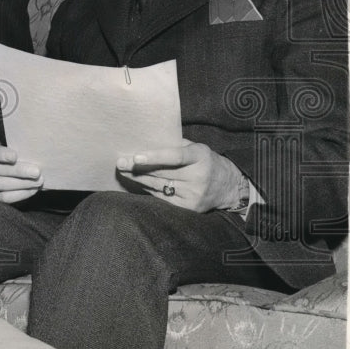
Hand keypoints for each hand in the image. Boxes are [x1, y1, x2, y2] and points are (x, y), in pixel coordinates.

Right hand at [0, 139, 42, 203]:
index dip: (1, 154)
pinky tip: (32, 189)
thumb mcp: (12, 145)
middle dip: (18, 171)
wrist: (9, 168)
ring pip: (0, 184)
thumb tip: (33, 148)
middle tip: (36, 172)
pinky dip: (20, 194)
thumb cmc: (13, 154)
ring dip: (22, 183)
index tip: (14, 156)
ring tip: (38, 182)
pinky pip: (4, 197)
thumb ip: (18, 146)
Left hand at [116, 140, 242, 211]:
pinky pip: (162, 197)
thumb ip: (175, 144)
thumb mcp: (196, 148)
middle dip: (138, 168)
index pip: (175, 156)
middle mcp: (198, 177)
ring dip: (138, 178)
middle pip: (162, 173)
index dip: (155, 157)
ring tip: (123, 171)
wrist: (229, 187)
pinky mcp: (189, 208)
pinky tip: (138, 182)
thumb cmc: (205, 161)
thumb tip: (146, 140)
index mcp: (200, 157)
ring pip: (159, 186)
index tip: (136, 156)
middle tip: (120, 163)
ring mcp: (194, 194)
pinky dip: (148, 189)